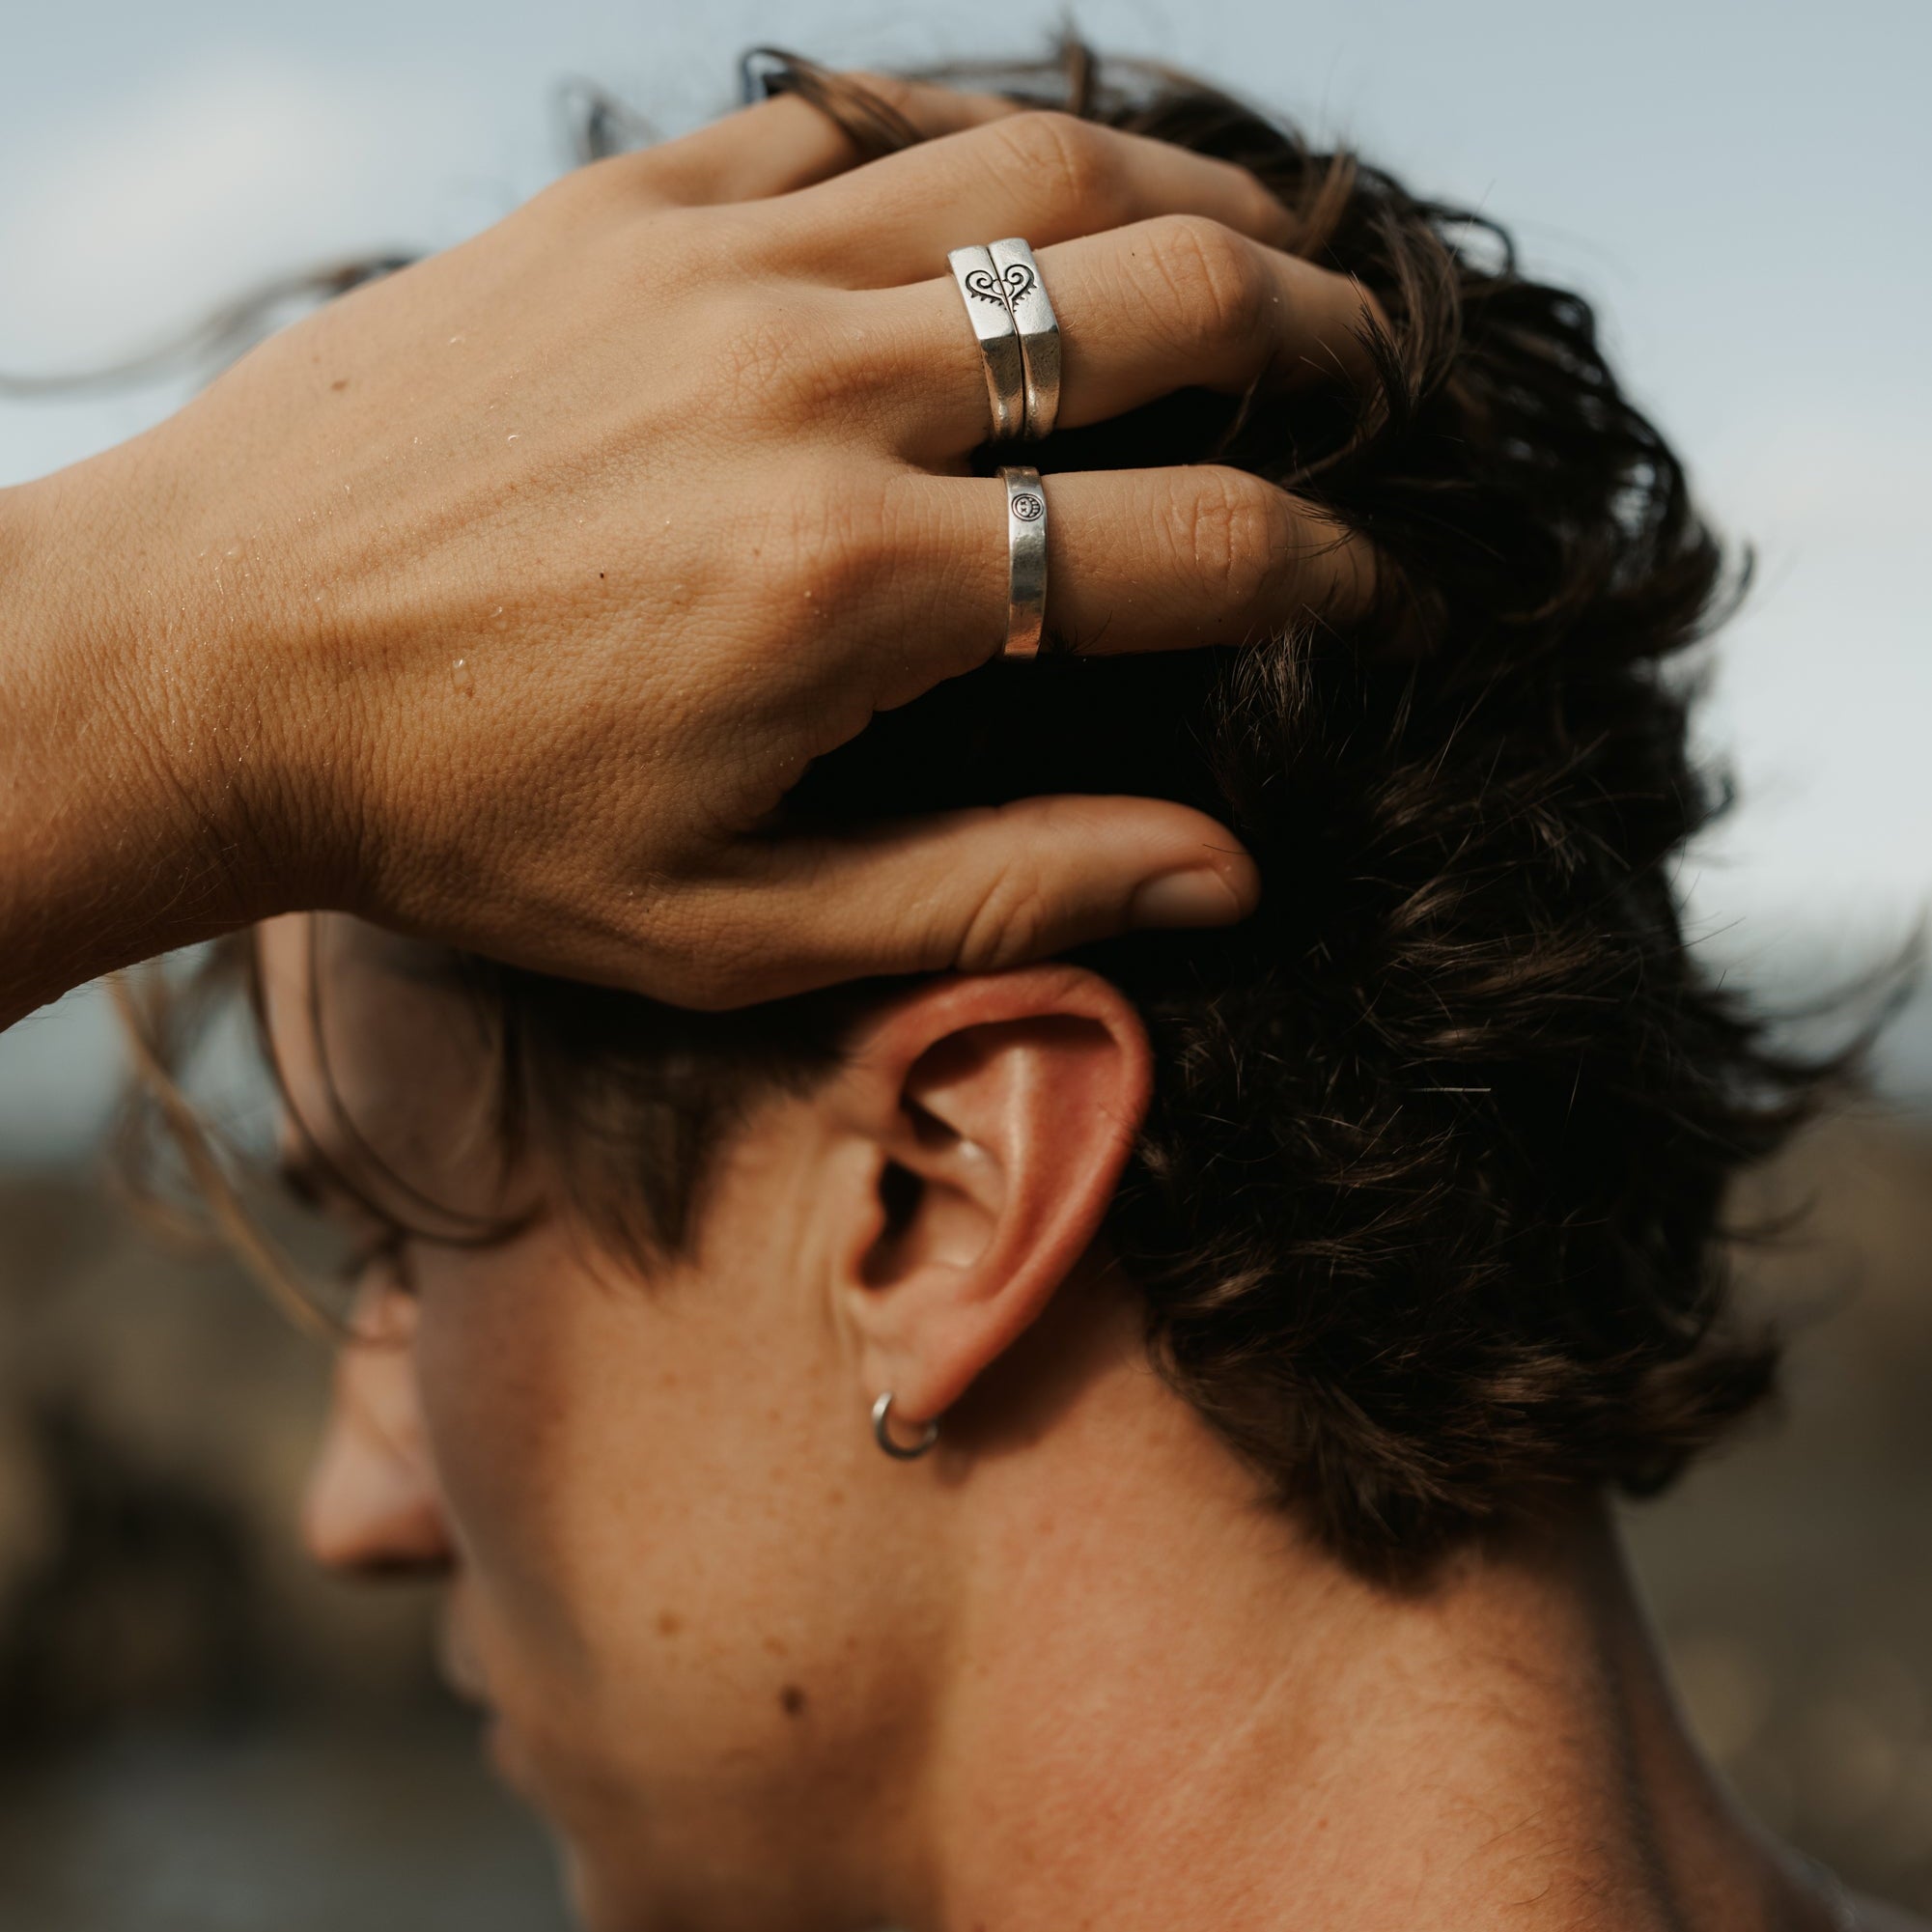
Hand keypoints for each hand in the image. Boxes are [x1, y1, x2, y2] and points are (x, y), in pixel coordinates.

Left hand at [10, 73, 1382, 1013]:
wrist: (204, 660)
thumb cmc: (464, 821)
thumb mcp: (733, 926)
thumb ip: (994, 890)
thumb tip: (1220, 875)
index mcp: (855, 589)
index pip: (1190, 541)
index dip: (1329, 565)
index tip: (1378, 588)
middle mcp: (813, 390)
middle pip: (1159, 295)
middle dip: (1315, 332)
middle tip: (1369, 376)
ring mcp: (718, 265)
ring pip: (1033, 165)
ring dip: (1188, 192)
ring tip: (1260, 244)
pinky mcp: (630, 201)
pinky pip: (859, 117)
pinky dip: (982, 139)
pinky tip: (1035, 183)